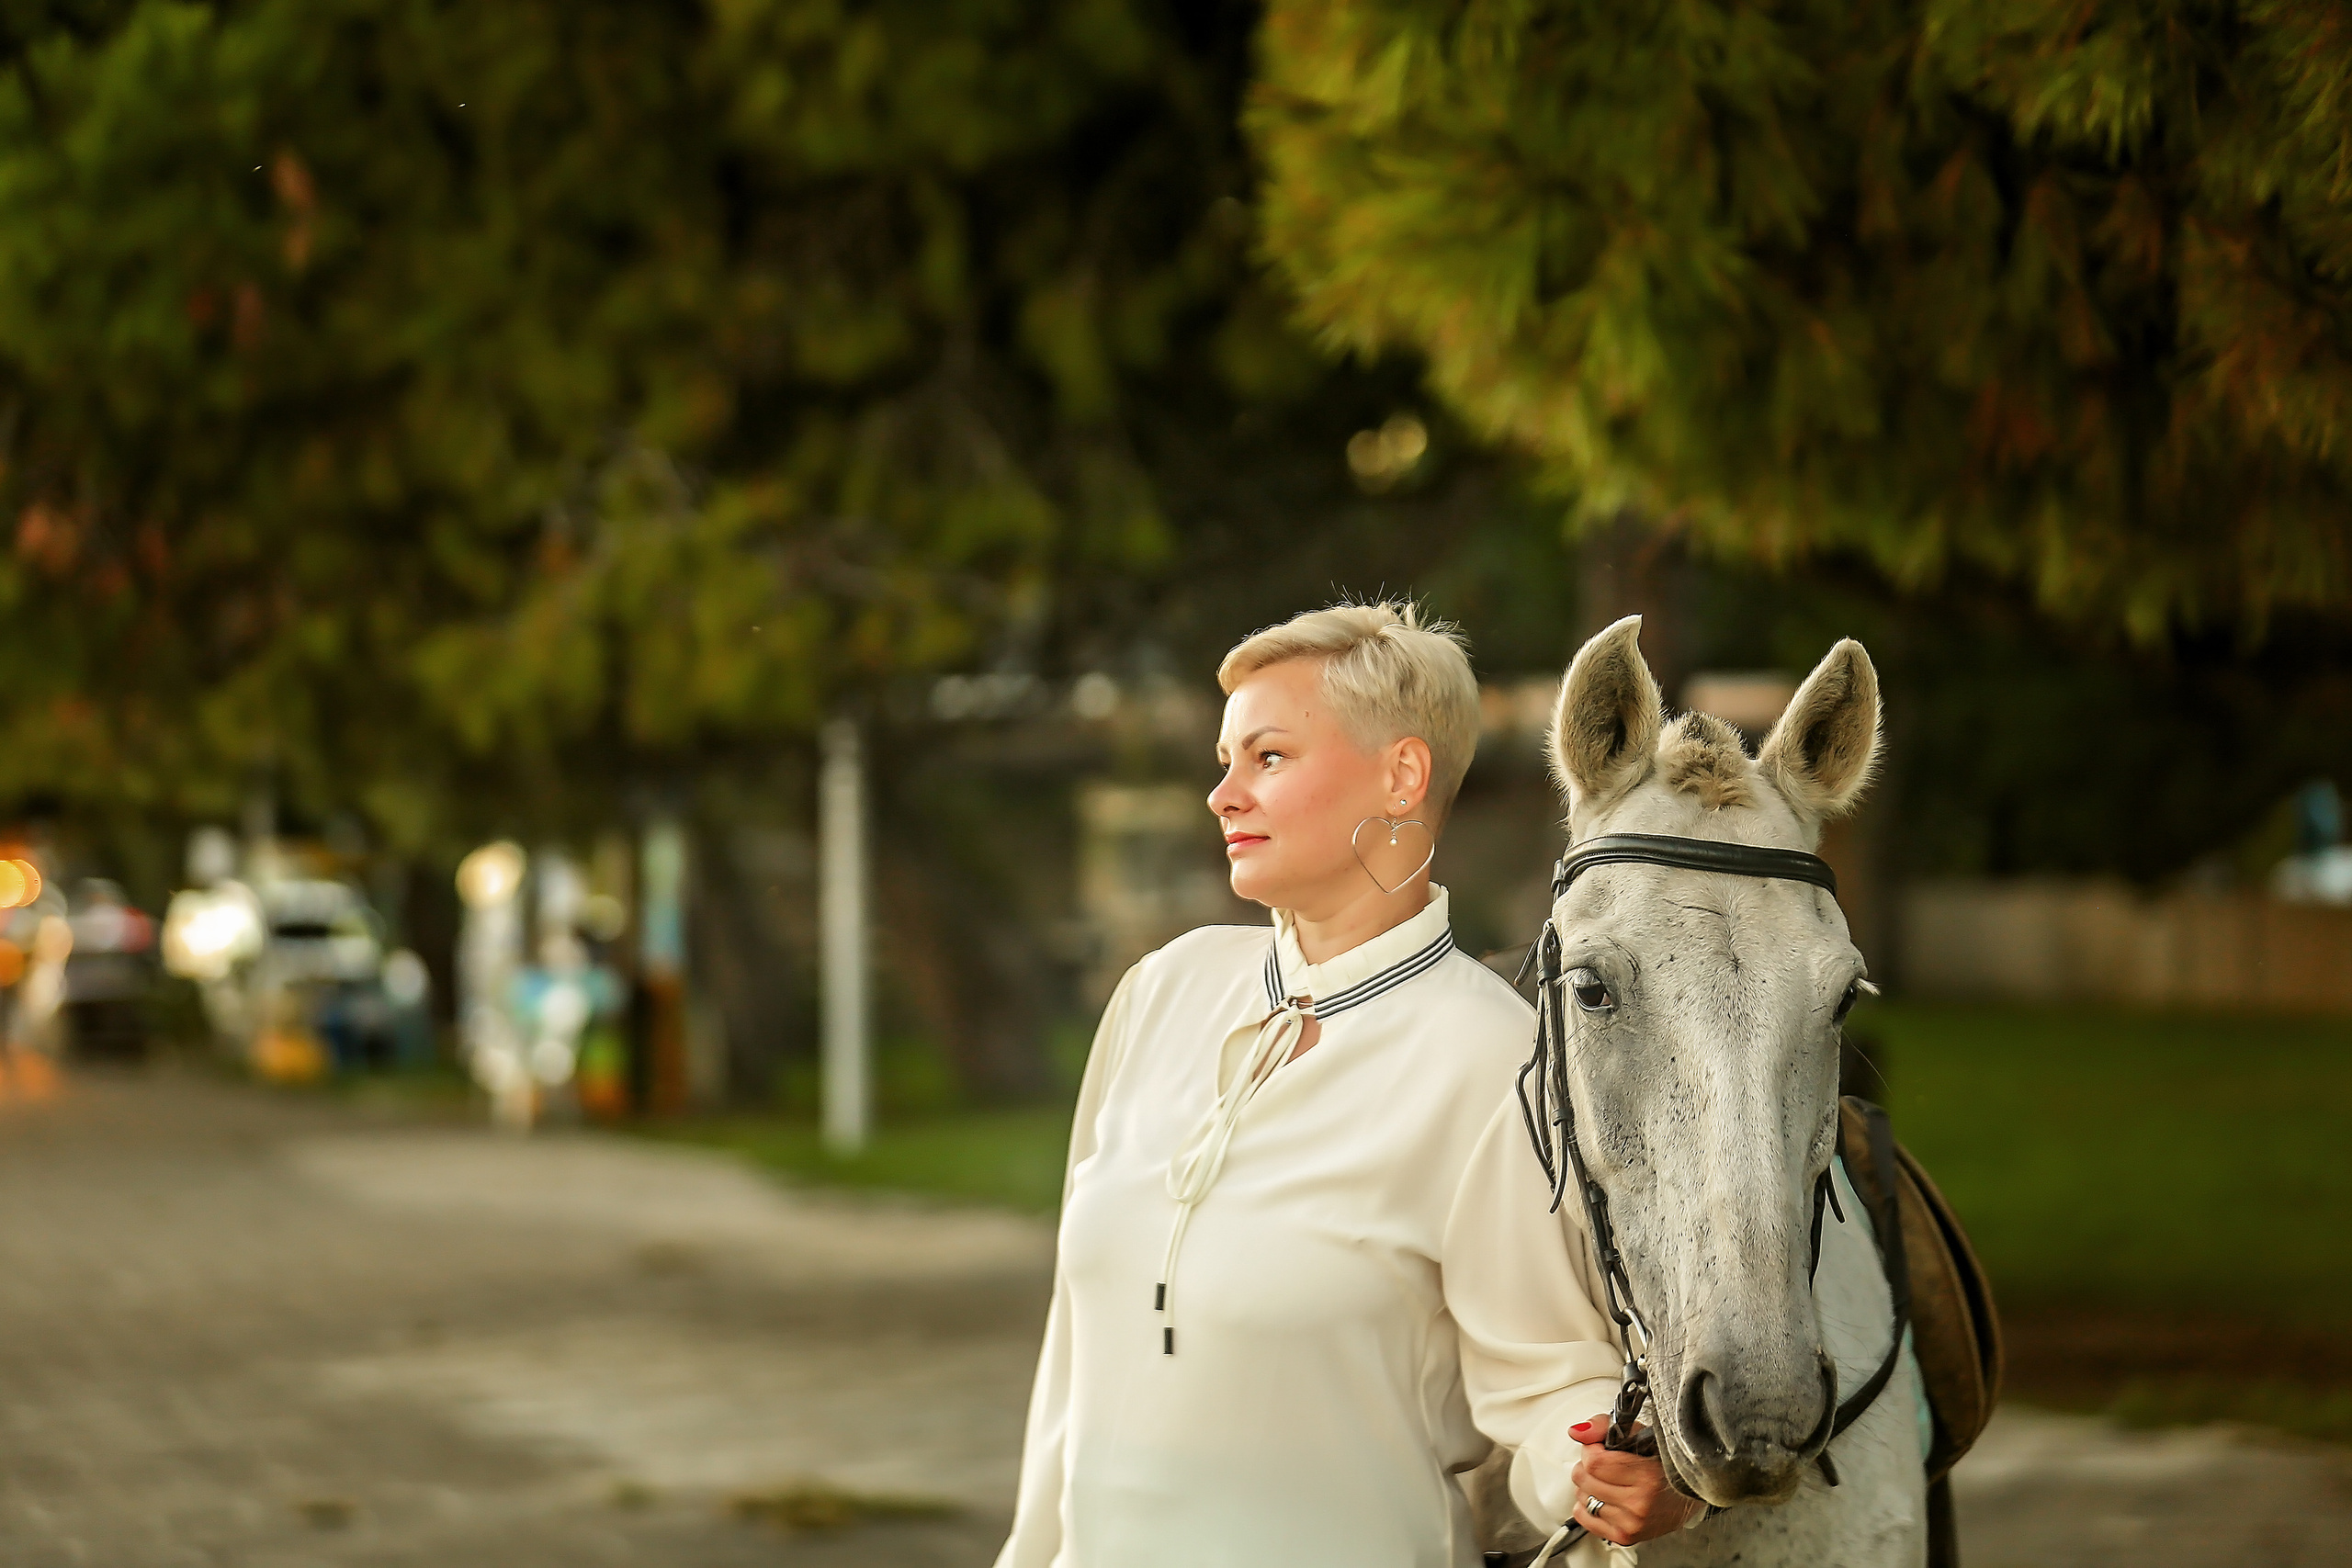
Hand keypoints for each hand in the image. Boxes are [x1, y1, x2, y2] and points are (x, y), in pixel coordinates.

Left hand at [1567, 1414, 1703, 1546]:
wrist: (1689, 1494)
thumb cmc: (1665, 1462)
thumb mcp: (1639, 1433)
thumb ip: (1603, 1426)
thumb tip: (1576, 1431)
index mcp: (1646, 1476)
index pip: (1594, 1462)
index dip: (1590, 1449)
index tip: (1598, 1446)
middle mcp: (1639, 1504)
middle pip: (1585, 1479)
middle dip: (1587, 1465)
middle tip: (1603, 1461)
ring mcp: (1631, 1523)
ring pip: (1582, 1498)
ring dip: (1588, 1485)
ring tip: (1607, 1479)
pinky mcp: (1625, 1536)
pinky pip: (1585, 1519)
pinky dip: (1586, 1505)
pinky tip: (1601, 1497)